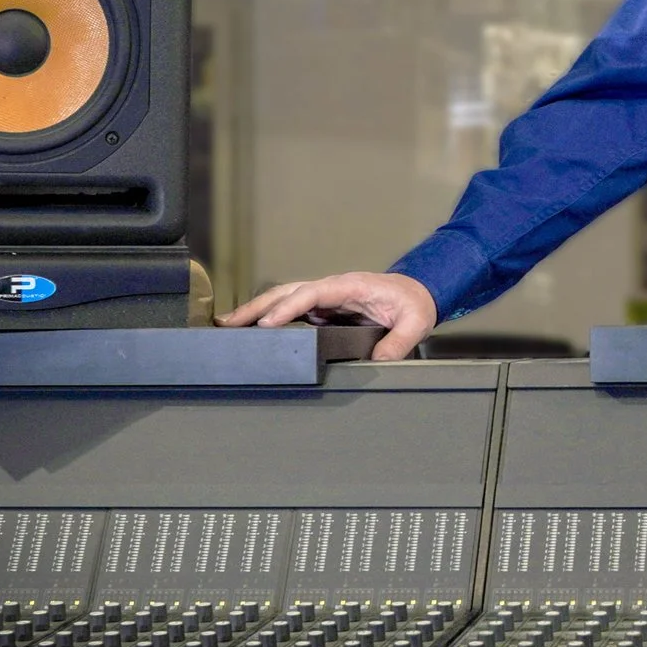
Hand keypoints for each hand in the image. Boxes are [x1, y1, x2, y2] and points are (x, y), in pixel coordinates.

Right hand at [220, 271, 436, 359]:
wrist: (417, 293)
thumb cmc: (413, 303)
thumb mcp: (413, 322)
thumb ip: (397, 342)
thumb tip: (377, 361)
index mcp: (350, 285)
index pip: (311, 293)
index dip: (287, 308)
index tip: (267, 323)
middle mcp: (333, 288)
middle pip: (287, 293)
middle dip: (257, 307)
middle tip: (229, 323)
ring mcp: (326, 297)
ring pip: (284, 298)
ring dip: (257, 310)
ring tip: (229, 325)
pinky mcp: (324, 307)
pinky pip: (292, 309)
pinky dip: (270, 316)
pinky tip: (254, 330)